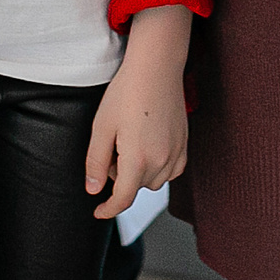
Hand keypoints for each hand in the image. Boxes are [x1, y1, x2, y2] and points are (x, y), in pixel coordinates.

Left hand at [87, 4, 190, 218]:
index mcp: (138, 160)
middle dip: (120, 176)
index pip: (123, 199)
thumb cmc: (126, 93)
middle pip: (136, 188)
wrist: (156, 67)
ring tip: (130, 139)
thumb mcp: (102, 127)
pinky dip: (156, 166)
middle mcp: (161, 162)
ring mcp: (177, 154)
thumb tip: (94, 189)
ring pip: (153, 181)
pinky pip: (170, 170)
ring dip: (138, 172)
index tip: (98, 212)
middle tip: (113, 143)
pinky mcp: (185, 146)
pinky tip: (147, 142)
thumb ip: (96, 162)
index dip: (108, 210)